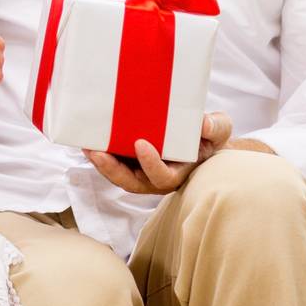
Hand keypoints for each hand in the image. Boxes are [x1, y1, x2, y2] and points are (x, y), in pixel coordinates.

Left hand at [85, 112, 233, 194]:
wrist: (199, 138)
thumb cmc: (209, 135)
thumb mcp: (219, 129)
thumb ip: (215, 127)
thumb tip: (203, 123)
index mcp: (179, 172)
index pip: (163, 177)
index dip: (151, 164)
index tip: (141, 144)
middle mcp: (156, 176)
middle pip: (131, 182)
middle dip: (113, 170)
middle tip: (97, 152)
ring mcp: (140, 170)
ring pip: (118, 174)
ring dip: (101, 163)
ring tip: (86, 146)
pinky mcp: (129, 160)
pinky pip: (112, 162)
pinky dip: (99, 154)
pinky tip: (86, 139)